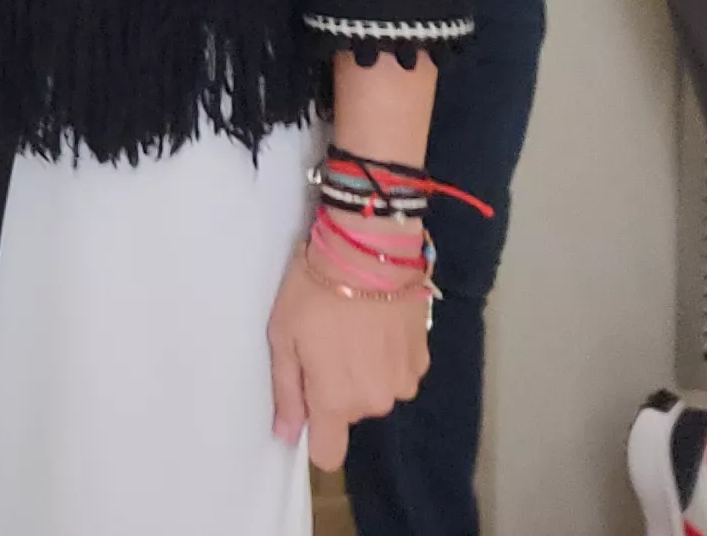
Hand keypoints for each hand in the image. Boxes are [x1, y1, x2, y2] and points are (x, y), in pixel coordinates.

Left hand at [267, 239, 430, 468]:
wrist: (369, 254)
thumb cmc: (314, 293)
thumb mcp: (283, 337)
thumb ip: (287, 392)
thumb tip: (286, 434)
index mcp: (337, 401)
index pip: (329, 453)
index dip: (316, 436)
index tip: (307, 406)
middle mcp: (375, 402)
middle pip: (350, 413)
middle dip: (335, 388)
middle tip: (324, 344)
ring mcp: (404, 383)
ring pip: (374, 391)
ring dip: (363, 371)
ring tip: (352, 330)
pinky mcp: (423, 361)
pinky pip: (396, 372)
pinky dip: (385, 356)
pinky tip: (375, 325)